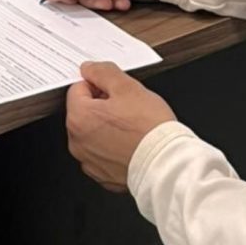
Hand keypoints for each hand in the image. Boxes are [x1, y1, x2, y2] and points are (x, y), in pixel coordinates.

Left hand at [66, 61, 176, 191]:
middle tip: (128, 107)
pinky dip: (113, 147)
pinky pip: (103, 153)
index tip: (115, 90)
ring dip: (108, 127)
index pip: (78, 88)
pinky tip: (131, 143)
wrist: (167, 165)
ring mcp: (89, 162)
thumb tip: (89, 69)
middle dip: (103, 106)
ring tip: (132, 127)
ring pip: (94, 133)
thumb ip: (103, 72)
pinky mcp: (103, 175)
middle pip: (85, 112)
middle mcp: (78, 143)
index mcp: (79, 118)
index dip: (99, 84)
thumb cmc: (149, 129)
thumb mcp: (127, 87)